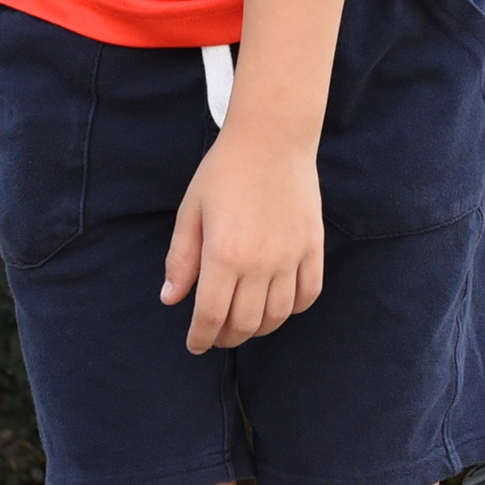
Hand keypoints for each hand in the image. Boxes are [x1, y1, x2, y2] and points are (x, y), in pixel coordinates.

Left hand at [161, 125, 323, 351]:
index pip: (211, 314)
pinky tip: (276, 307)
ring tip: (242, 325)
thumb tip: (171, 299)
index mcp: (224, 254)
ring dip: (258, 328)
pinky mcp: (314, 247)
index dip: (201, 337)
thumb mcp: (190, 212)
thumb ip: (181, 259)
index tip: (195, 345)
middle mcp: (261, 262)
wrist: (272, 140)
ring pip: (277, 315)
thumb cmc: (223, 172)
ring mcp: (292, 256)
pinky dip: (291, 309)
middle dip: (226, 337)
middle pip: (245, 322)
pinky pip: (308, 294)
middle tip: (215, 337)